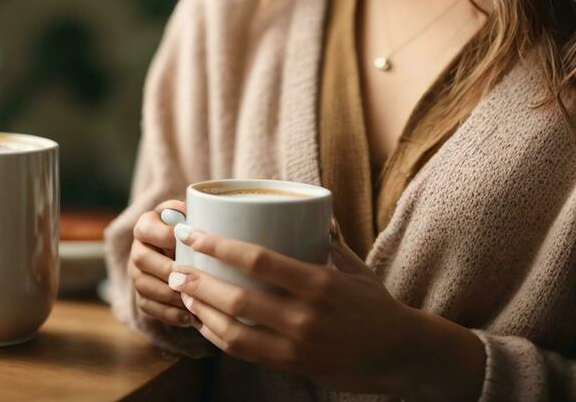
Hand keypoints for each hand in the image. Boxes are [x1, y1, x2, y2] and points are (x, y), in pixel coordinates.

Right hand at [127, 199, 197, 329]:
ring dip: (168, 294)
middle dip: (165, 268)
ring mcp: (137, 274)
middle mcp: (137, 249)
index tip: (183, 240)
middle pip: (140, 259)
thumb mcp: (191, 215)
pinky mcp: (142, 296)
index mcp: (146, 225)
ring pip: (143, 286)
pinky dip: (169, 314)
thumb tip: (192, 213)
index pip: (145, 228)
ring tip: (191, 299)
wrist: (185, 250)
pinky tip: (189, 317)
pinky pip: (148, 308)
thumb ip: (192, 212)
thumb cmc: (193, 230)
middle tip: (188, 274)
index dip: (162, 234)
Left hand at [169, 219, 484, 399]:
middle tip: (175, 267)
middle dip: (198, 282)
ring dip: (201, 311)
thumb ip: (329, 240)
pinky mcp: (293, 366)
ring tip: (181, 294)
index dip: (219, 246)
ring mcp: (297, 346)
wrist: (400, 356)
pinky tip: (202, 322)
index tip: (193, 234)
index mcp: (319, 283)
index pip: (258, 260)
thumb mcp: (354, 267)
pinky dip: (217, 337)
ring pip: (234, 331)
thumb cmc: (375, 304)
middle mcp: (306, 317)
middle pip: (237, 297)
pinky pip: (245, 352)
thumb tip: (312, 209)